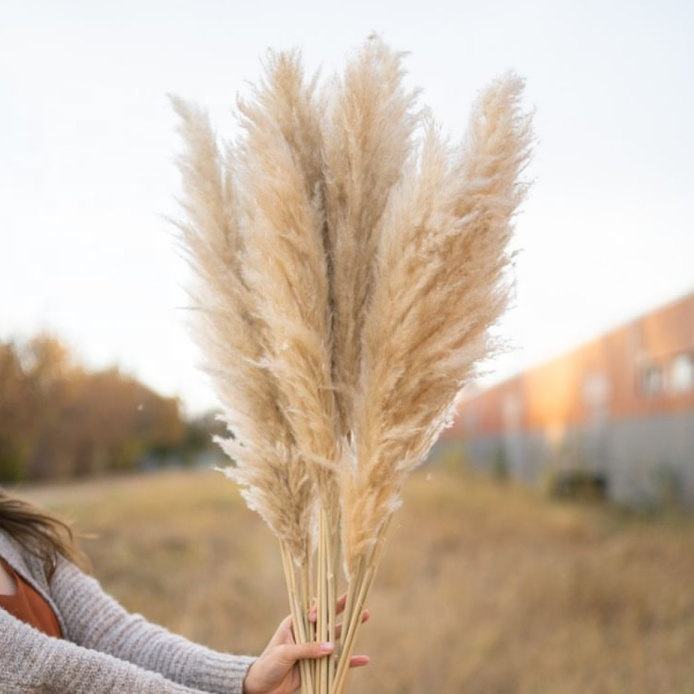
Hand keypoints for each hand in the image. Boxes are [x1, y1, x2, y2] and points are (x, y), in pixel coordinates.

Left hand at [242, 595, 369, 693]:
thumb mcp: (284, 653)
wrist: (261, 688)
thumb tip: (331, 647)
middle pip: (327, 619)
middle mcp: (306, 634)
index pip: (311, 611)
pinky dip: (348, 661)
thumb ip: (307, 649)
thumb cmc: (267, 664)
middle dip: (342, 609)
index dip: (319, 609)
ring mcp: (313, 649)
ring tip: (365, 616)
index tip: (319, 618)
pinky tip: (363, 659)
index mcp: (294, 624)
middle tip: (356, 600)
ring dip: (349, 630)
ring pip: (335, 637)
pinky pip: (335, 662)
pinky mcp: (317, 666)